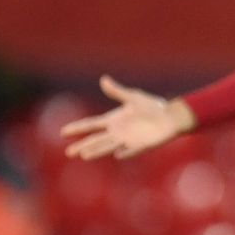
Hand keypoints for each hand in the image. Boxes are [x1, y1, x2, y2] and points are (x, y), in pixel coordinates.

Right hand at [61, 75, 195, 159]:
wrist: (170, 117)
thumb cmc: (152, 106)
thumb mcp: (133, 97)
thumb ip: (117, 91)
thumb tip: (103, 79)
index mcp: (113, 120)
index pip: (92, 124)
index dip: (78, 128)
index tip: (63, 132)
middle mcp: (118, 132)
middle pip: (96, 140)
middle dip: (83, 145)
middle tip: (68, 153)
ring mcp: (128, 140)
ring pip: (109, 146)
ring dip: (97, 150)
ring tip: (84, 155)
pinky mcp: (141, 145)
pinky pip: (132, 150)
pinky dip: (126, 152)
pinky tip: (118, 155)